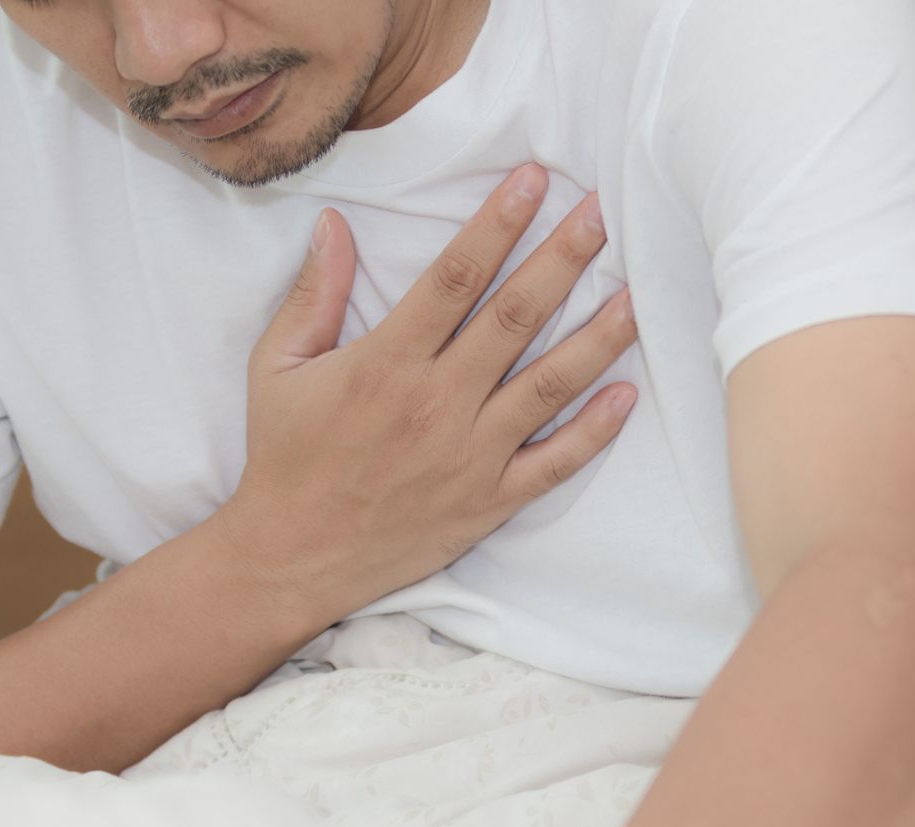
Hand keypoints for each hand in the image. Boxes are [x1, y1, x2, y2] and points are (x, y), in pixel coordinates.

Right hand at [217, 164, 639, 622]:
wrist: (292, 558)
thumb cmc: (285, 458)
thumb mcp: (277, 368)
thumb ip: (312, 295)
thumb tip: (334, 223)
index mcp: (385, 363)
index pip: (454, 278)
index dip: (497, 223)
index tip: (532, 180)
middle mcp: (436, 404)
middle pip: (514, 317)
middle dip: (561, 259)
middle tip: (599, 214)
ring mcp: (470, 455)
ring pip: (548, 384)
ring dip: (597, 336)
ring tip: (637, 293)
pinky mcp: (490, 501)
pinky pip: (554, 463)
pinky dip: (595, 431)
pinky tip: (627, 394)